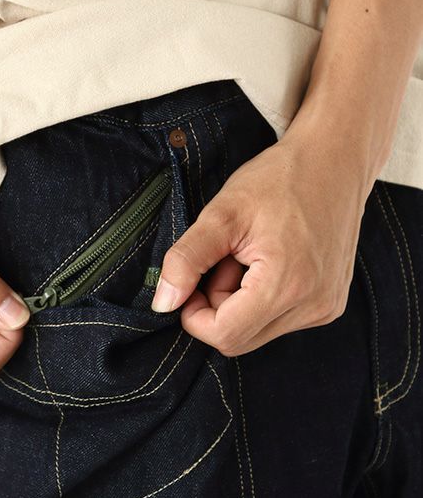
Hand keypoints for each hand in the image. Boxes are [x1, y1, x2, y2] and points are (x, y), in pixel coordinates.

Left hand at [151, 131, 371, 355]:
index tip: (191, 280)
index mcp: (288, 286)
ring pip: (255, 331)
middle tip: (224, 259)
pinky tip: (268, 261)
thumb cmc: (279, 179)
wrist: (335, 160)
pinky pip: (277, 320)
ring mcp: (326, 308)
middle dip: (216, 305)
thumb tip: (163, 303)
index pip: (224, 335)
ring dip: (237, 301)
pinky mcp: (329, 304)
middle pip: (238, 338)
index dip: (194, 315)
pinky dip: (260, 298)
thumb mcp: (221, 214)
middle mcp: (314, 307)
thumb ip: (186, 260)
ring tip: (248, 256)